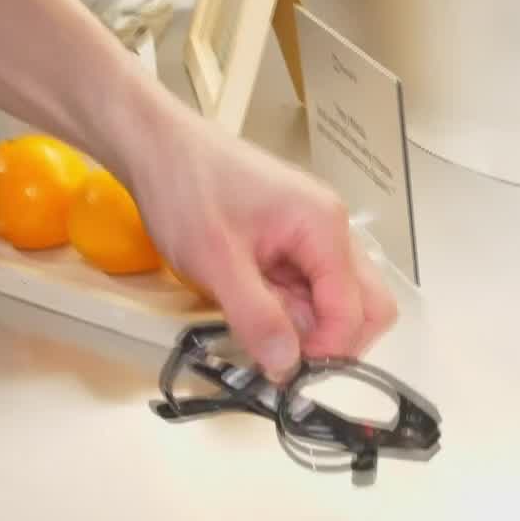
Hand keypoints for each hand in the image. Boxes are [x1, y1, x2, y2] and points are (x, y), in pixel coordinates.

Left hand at [130, 120, 398, 380]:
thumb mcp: (216, 261)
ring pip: (335, 301)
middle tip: (282, 362)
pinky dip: (288, 311)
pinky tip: (252, 312)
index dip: (327, 350)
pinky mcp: (291, 240)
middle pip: (364, 305)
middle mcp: (330, 228)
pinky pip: (307, 288)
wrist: (155, 144)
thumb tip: (287, 365)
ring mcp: (313, 234)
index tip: (287, 375)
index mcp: (324, 226)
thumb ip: (258, 316)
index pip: (353, 308)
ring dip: (306, 328)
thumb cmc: (185, 187)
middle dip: (331, 342)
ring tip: (257, 332)